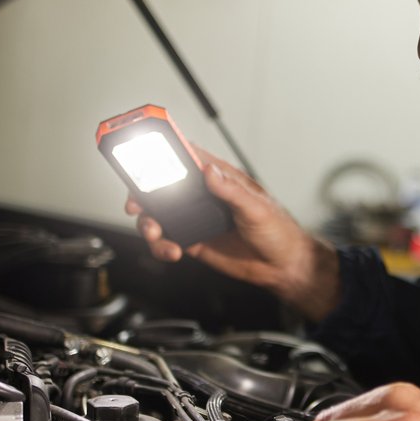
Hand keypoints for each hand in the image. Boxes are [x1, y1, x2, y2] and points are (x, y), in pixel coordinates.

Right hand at [126, 148, 341, 320]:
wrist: (281, 267)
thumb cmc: (278, 230)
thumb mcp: (256, 207)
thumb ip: (231, 190)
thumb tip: (210, 171)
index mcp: (219, 178)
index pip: (186, 157)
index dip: (162, 153)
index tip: (143, 155)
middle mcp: (203, 195)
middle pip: (162, 186)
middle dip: (143, 194)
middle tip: (137, 205)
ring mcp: (195, 217)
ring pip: (158, 215)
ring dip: (149, 223)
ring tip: (156, 233)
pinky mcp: (192, 240)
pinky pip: (166, 240)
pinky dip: (161, 245)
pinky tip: (172, 250)